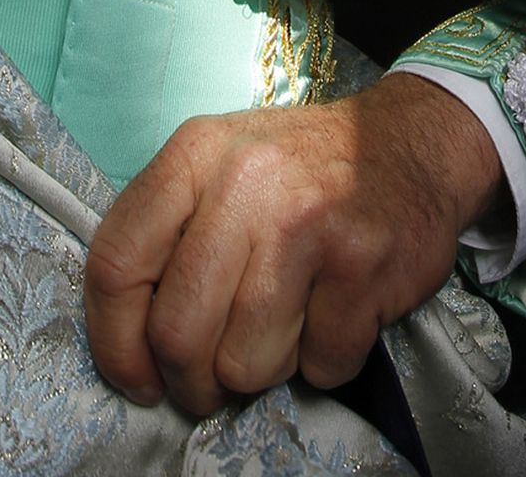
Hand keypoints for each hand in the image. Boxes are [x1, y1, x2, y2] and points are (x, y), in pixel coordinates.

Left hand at [83, 72, 501, 415]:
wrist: (411, 142)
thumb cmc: (300, 169)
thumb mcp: (219, 165)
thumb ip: (169, 234)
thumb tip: (130, 341)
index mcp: (194, 153)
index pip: (117, 262)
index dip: (114, 342)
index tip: (137, 378)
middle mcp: (245, 181)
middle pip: (178, 332)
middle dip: (190, 382)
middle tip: (210, 382)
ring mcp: (306, 222)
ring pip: (244, 364)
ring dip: (261, 371)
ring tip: (284, 327)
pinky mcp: (361, 265)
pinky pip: (318, 366)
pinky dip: (323, 361)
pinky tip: (332, 313)